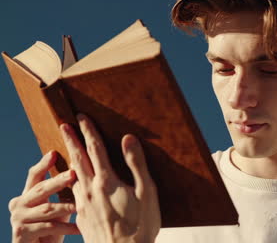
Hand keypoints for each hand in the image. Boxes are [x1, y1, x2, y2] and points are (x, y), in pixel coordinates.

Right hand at [9, 151, 79, 242]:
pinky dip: (67, 228)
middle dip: (58, 181)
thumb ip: (63, 191)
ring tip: (82, 204)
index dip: (43, 164)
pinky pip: (48, 228)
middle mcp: (17, 204)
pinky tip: (80, 228)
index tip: (54, 153)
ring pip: (47, 209)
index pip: (34, 176)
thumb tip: (79, 167)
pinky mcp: (20, 234)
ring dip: (67, 207)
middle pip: (41, 189)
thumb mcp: (58, 208)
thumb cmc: (51, 228)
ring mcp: (17, 219)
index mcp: (26, 195)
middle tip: (73, 173)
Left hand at [59, 113, 160, 242]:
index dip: (89, 131)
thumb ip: (136, 163)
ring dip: (69, 158)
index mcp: (107, 181)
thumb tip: (128, 138)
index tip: (82, 117)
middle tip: (63, 125)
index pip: (95, 149)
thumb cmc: (140, 225)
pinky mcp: (82, 217)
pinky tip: (73, 182)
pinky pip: (73, 193)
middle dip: (71, 140)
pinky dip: (71, 181)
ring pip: (73, 175)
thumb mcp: (146, 192)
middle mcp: (90, 189)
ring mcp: (84, 204)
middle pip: (78, 158)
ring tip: (66, 149)